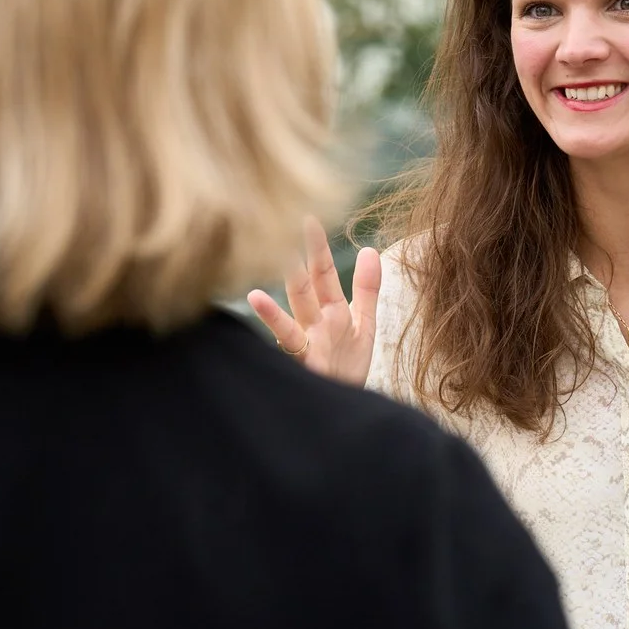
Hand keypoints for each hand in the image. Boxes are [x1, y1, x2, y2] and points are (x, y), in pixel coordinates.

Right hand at [246, 216, 380, 387]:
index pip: (322, 273)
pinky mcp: (304, 365)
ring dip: (281, 294)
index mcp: (330, 311)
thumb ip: (367, 289)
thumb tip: (370, 248)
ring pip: (293, 312)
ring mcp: (306, 344)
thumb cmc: (347, 367)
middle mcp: (313, 323)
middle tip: (288, 224)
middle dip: (299, 258)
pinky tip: (258, 303)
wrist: (343, 411)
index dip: (317, 247)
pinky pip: (288, 344)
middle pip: (305, 286)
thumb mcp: (363, 324)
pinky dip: (274, 324)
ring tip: (271, 269)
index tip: (308, 217)